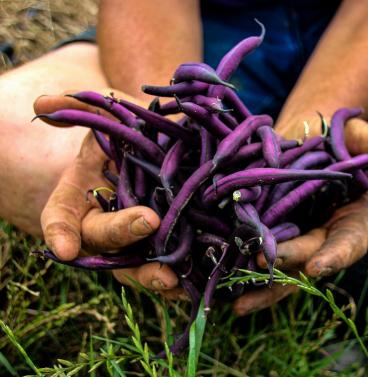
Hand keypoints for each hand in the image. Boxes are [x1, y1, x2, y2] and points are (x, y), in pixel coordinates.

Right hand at [35, 90, 182, 298]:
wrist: (157, 146)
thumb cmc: (124, 131)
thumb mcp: (103, 115)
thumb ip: (76, 110)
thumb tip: (42, 106)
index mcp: (79, 196)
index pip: (60, 216)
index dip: (59, 232)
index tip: (64, 249)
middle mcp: (103, 223)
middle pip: (105, 243)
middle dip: (123, 238)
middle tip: (146, 225)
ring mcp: (134, 239)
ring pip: (136, 264)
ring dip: (152, 275)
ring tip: (173, 282)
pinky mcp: (164, 244)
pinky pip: (169, 264)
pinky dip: (183, 275)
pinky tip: (199, 281)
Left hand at [233, 115, 367, 315]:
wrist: (305, 133)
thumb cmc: (338, 136)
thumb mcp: (362, 136)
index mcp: (352, 219)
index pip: (348, 242)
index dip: (336, 255)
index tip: (317, 266)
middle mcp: (323, 235)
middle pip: (307, 259)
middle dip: (284, 265)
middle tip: (258, 267)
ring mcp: (295, 235)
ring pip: (280, 268)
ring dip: (259, 285)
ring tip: (235, 301)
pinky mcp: (269, 231)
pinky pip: (256, 252)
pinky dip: (240, 266)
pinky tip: (221, 279)